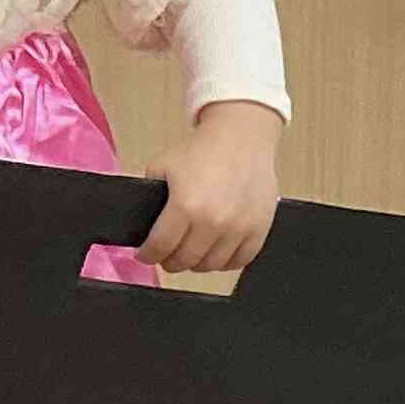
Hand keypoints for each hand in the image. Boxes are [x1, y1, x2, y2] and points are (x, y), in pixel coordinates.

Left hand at [141, 102, 283, 275]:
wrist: (242, 137)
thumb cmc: (203, 150)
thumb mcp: (162, 167)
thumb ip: (151, 198)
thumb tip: (146, 224)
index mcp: (185, 206)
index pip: (160, 248)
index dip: (147, 255)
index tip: (146, 254)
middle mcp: (213, 221)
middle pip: (184, 261)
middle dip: (170, 260)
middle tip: (167, 253)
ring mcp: (239, 228)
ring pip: (211, 265)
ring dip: (197, 262)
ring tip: (193, 250)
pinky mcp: (259, 228)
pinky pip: (240, 260)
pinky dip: (226, 261)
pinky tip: (217, 249)